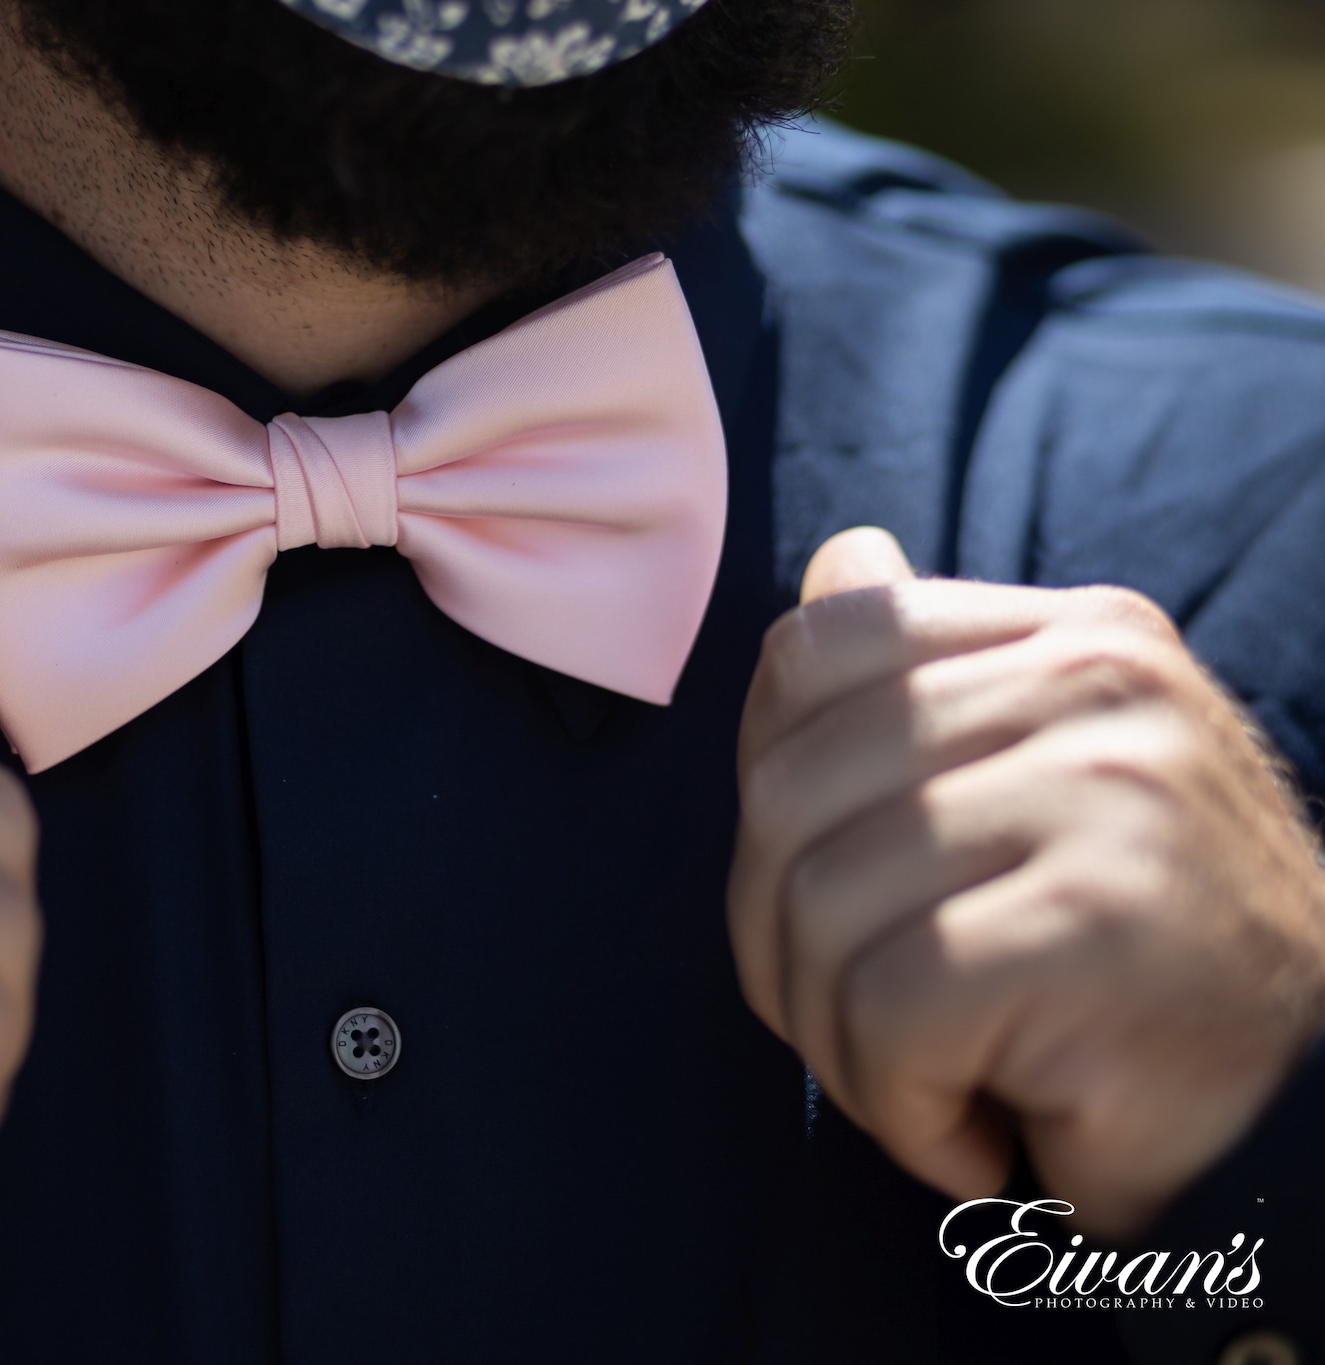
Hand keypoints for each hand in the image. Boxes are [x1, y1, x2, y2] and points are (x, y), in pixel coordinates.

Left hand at [729, 528, 1324, 1238]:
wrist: (1313, 1117)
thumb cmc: (1134, 963)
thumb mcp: (1038, 788)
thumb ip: (926, 677)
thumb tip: (840, 551)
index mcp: (1075, 638)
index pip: (808, 658)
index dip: (770, 797)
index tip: (837, 902)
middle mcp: (1099, 688)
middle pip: (786, 795)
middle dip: (785, 949)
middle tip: (866, 1035)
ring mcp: (1109, 794)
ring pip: (818, 909)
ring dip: (839, 1046)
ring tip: (929, 1088)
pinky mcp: (1098, 921)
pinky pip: (885, 1010)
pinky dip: (898, 1103)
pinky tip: (973, 1129)